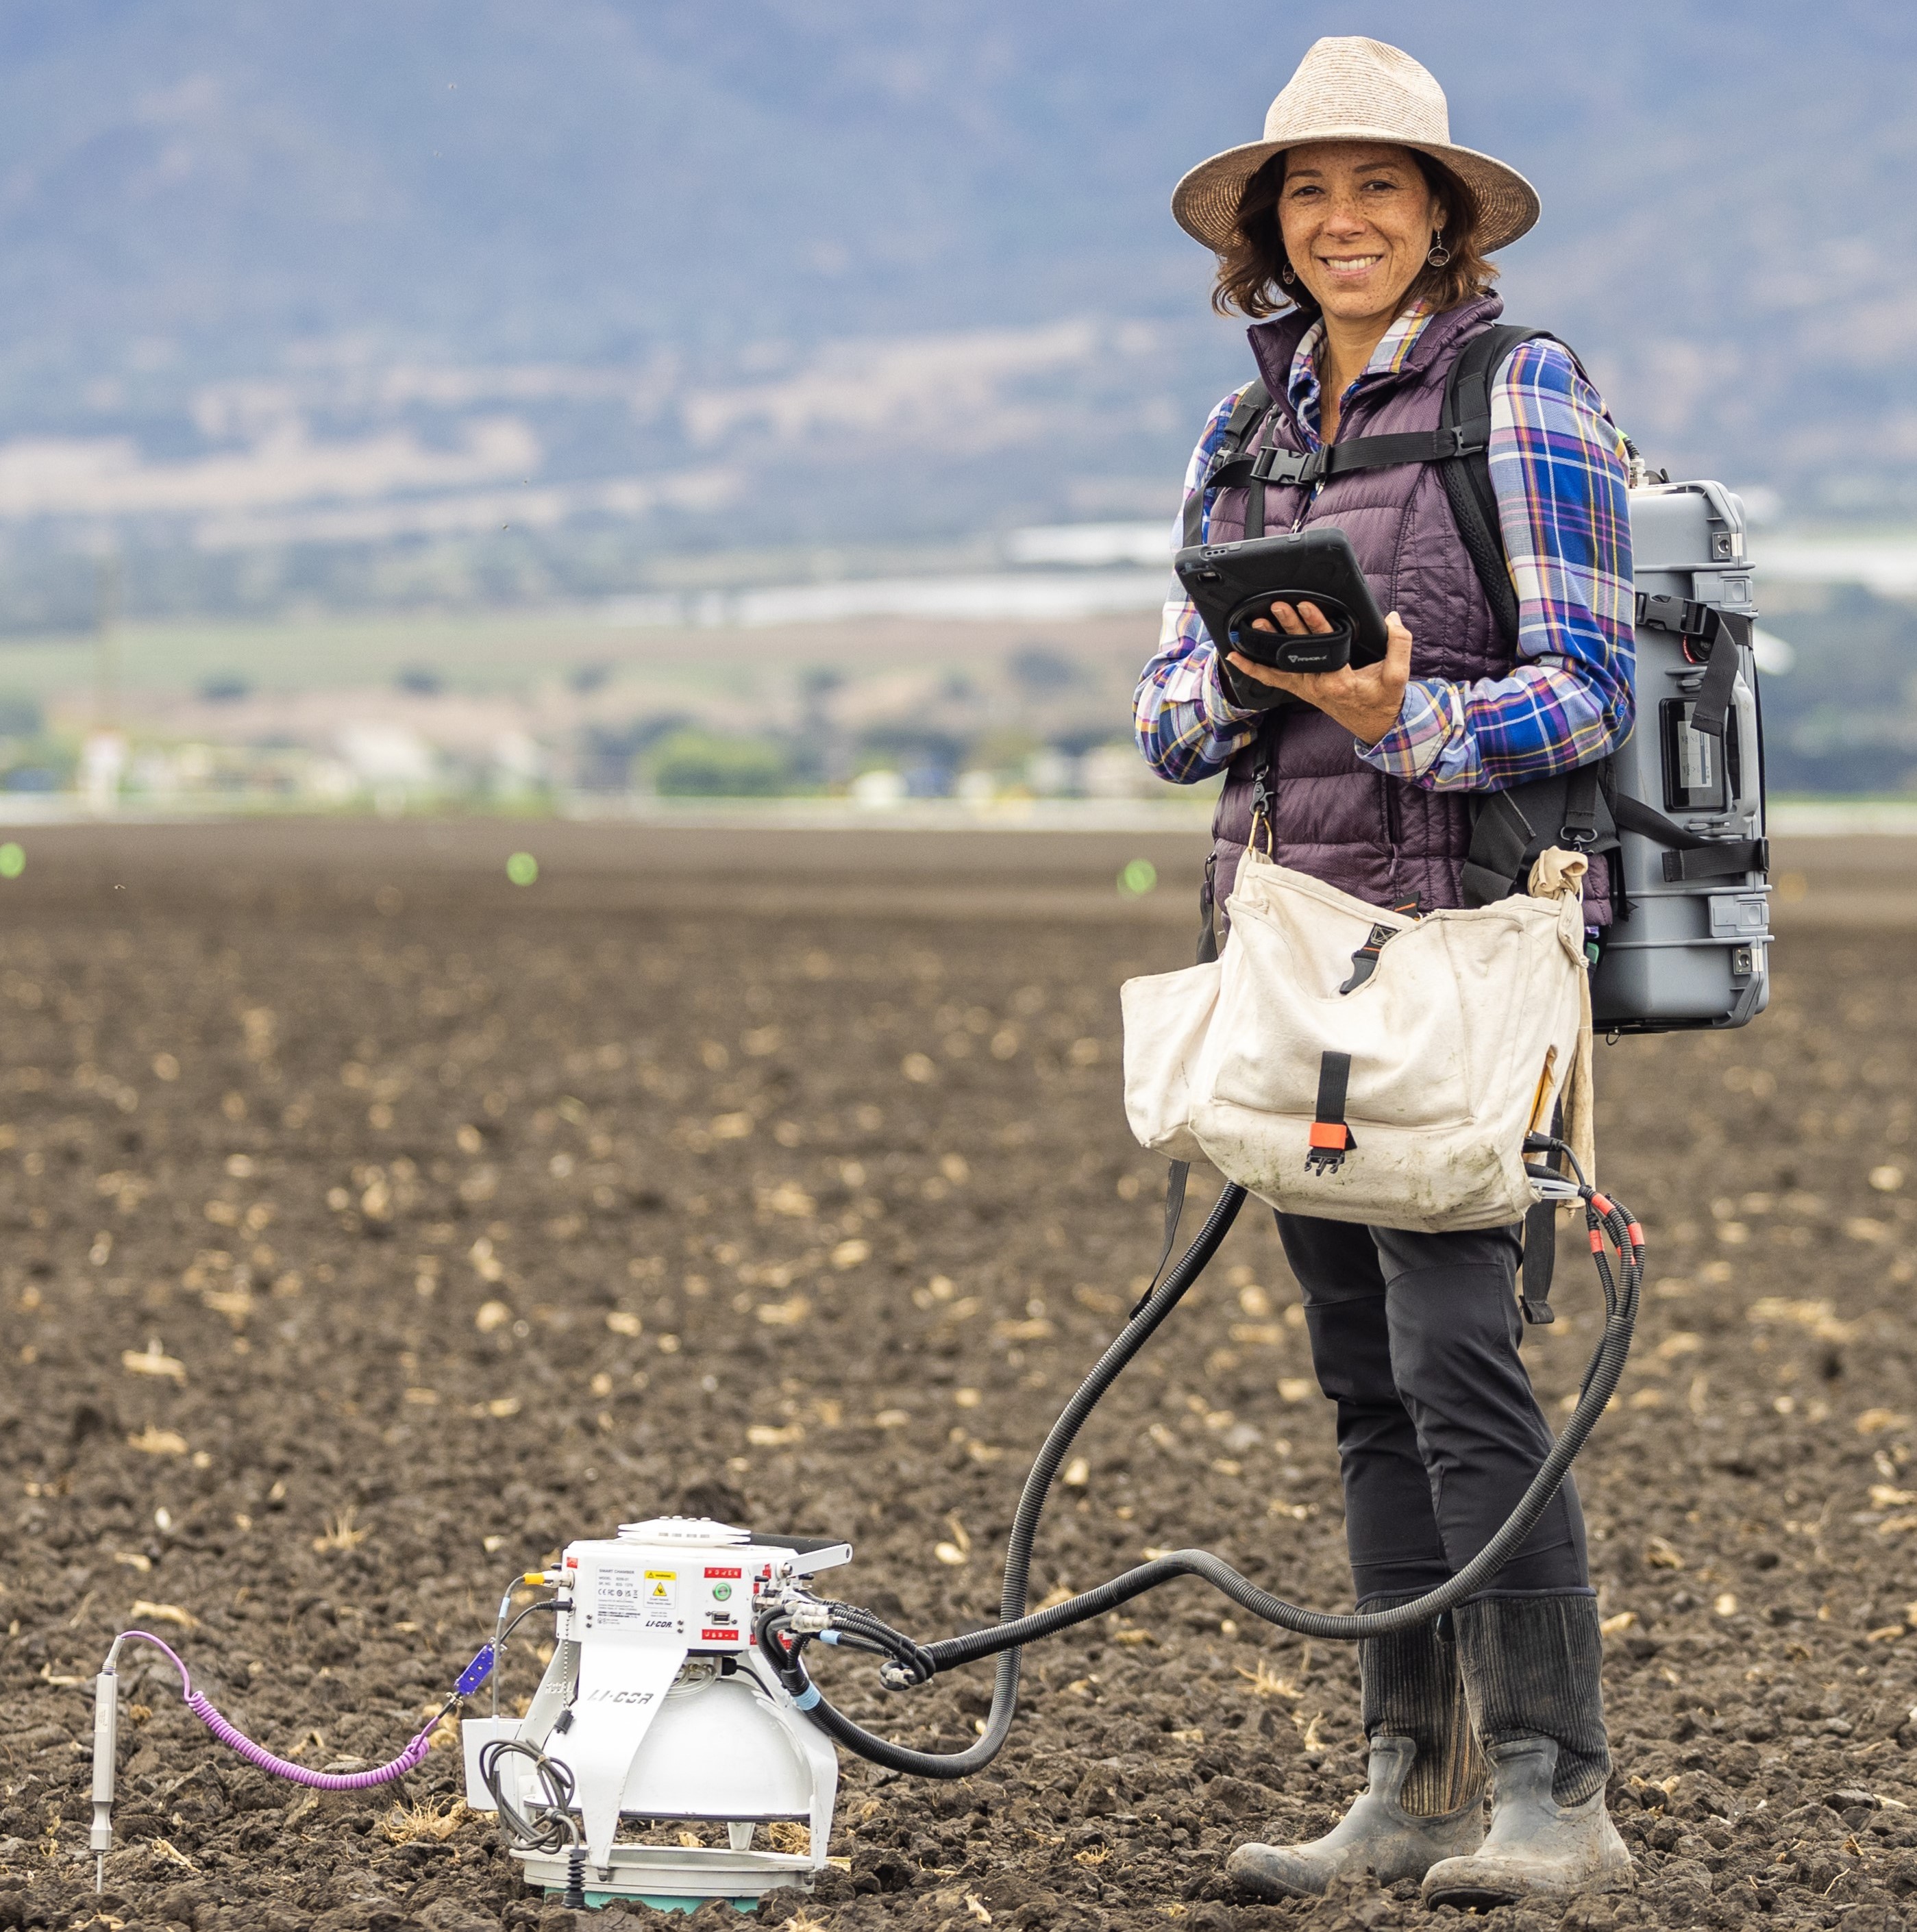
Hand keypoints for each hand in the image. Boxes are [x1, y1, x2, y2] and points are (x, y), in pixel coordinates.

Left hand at [1227, 602, 1414, 745]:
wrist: (1375, 726)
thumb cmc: (1384, 701)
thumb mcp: (1398, 675)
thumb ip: (1400, 645)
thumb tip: (1392, 619)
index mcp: (1340, 680)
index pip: (1325, 646)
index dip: (1316, 623)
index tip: (1306, 605)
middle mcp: (1317, 685)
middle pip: (1299, 651)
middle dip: (1288, 626)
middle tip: (1277, 605)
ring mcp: (1306, 689)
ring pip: (1281, 664)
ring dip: (1266, 643)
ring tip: (1255, 623)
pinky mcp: (1301, 690)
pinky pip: (1273, 680)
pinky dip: (1253, 669)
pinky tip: (1235, 657)